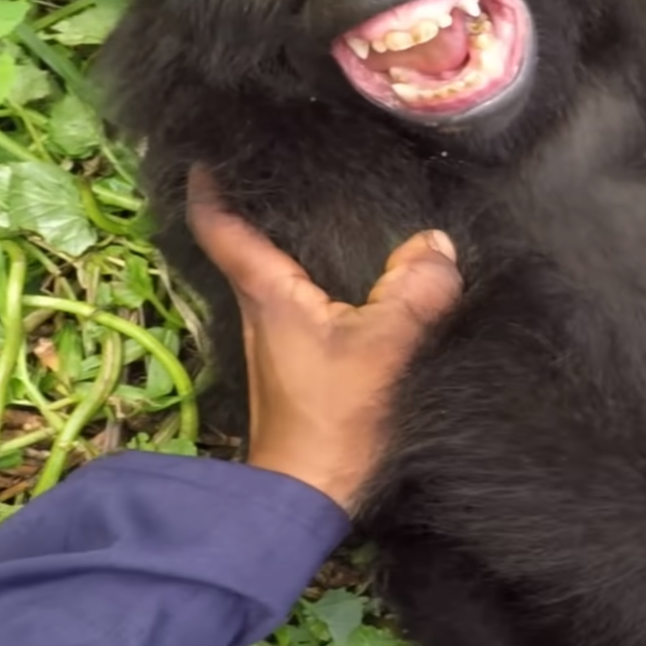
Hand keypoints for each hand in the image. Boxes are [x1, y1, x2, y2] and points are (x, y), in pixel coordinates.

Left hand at [186, 168, 462, 512]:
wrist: (308, 496)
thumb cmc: (334, 418)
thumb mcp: (385, 348)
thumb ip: (414, 291)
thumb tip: (435, 245)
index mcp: (265, 292)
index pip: (219, 224)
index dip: (210, 184)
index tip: (212, 149)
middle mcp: (258, 309)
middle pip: (248, 240)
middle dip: (262, 200)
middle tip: (291, 160)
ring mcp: (273, 340)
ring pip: (276, 272)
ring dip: (291, 240)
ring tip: (328, 203)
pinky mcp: (295, 365)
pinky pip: (301, 300)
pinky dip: (316, 276)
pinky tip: (352, 272)